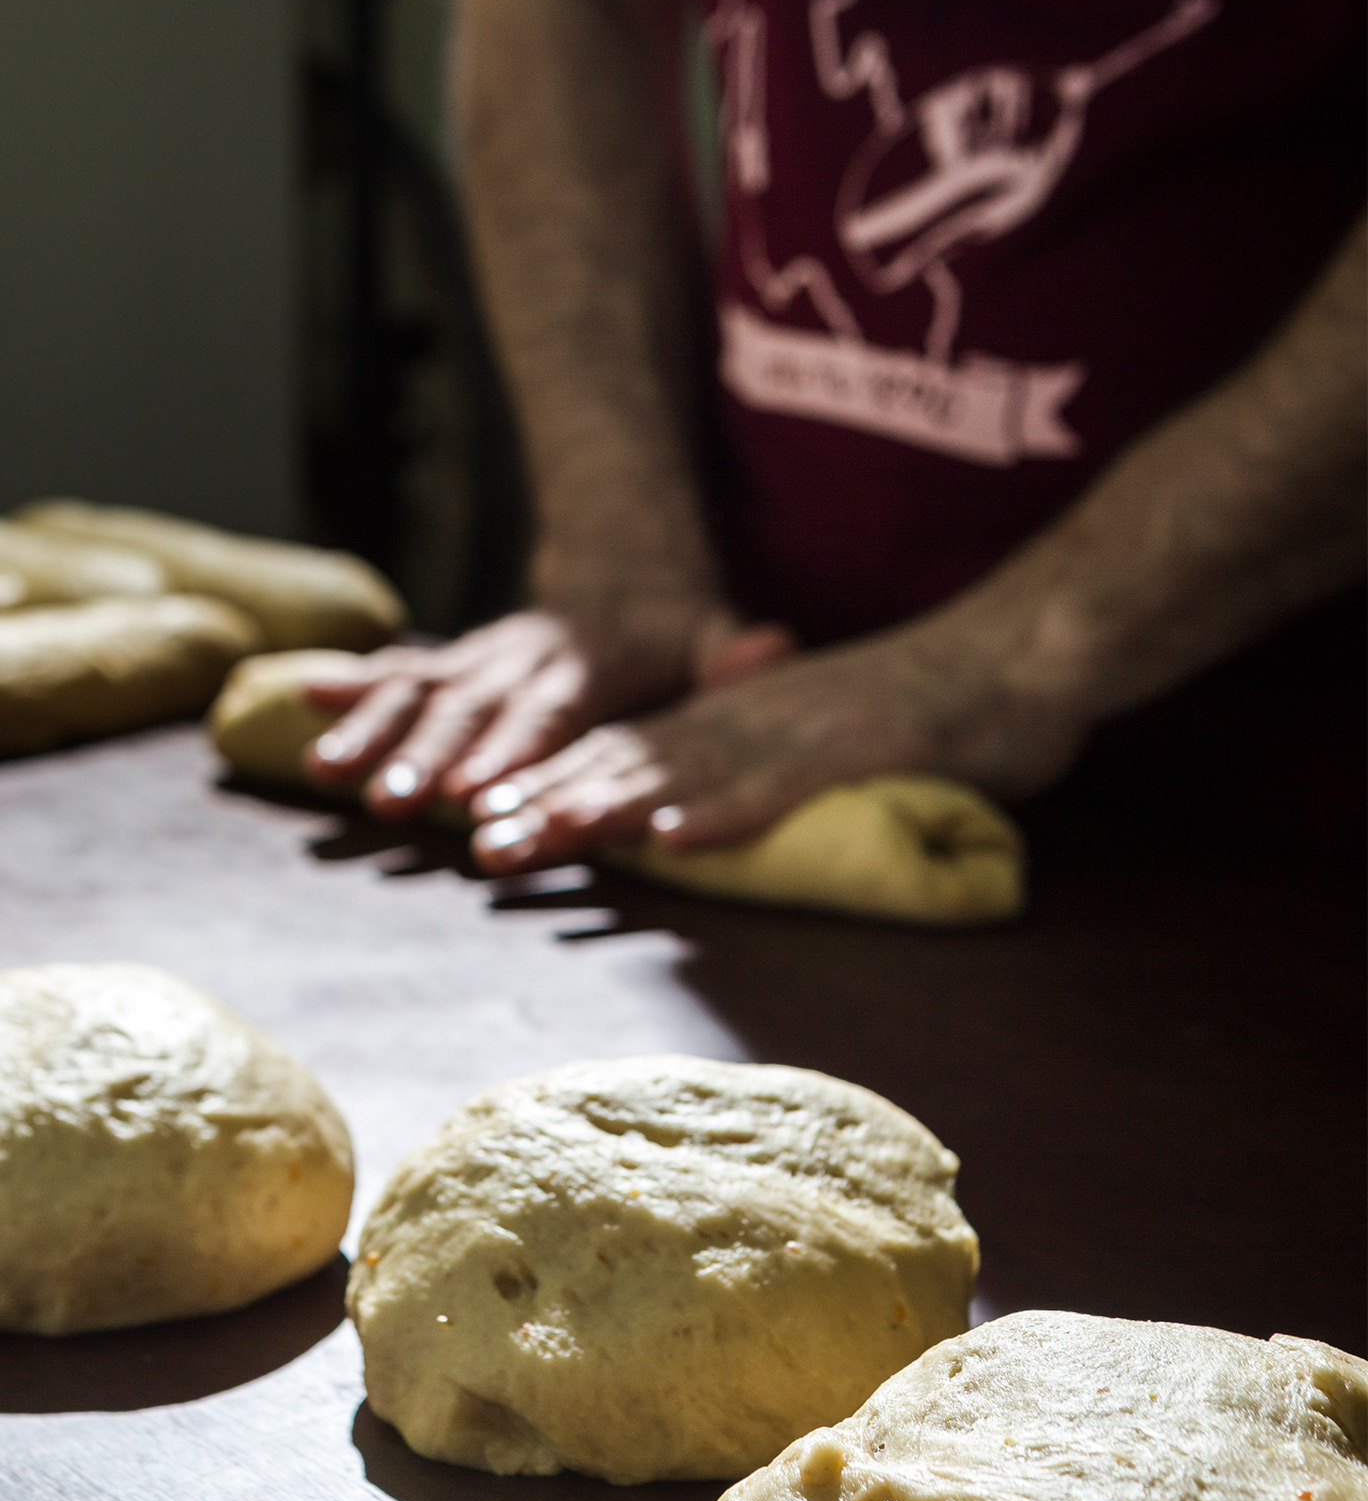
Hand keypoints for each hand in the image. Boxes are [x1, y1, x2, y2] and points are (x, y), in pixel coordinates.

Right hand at [301, 595, 794, 818]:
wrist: (628, 580)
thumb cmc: (676, 640)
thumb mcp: (715, 639)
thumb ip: (734, 653)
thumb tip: (773, 642)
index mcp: (583, 668)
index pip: (544, 716)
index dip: (509, 751)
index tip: (475, 791)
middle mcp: (520, 661)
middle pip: (468, 716)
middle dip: (425, 761)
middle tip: (391, 804)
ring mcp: (479, 659)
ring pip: (418, 697)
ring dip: (370, 736)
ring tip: (325, 774)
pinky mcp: (450, 664)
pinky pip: (394, 674)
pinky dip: (348, 687)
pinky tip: (300, 702)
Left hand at [468, 610, 1088, 872]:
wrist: (1025, 651)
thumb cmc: (934, 709)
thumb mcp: (822, 747)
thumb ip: (760, 777)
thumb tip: (693, 826)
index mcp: (734, 720)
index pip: (622, 758)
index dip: (549, 791)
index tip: (481, 829)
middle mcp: (747, 720)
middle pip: (627, 765)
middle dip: (545, 806)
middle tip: (474, 848)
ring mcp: (797, 731)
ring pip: (679, 774)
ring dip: (599, 811)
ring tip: (531, 841)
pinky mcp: (855, 747)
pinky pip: (780, 784)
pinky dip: (724, 812)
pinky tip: (672, 838)